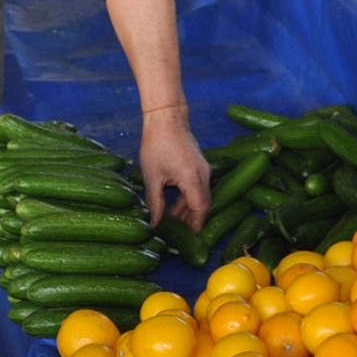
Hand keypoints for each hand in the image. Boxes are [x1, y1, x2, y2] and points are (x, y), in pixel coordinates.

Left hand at [138, 106, 211, 229]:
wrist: (167, 117)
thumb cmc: (157, 144)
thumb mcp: (152, 176)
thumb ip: (155, 202)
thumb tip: (154, 224)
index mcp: (193, 178)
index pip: (201, 208)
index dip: (195, 225)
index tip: (188, 238)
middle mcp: (203, 174)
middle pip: (204, 205)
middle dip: (193, 221)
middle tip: (178, 234)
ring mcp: (203, 169)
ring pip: (201, 197)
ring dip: (190, 210)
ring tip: (174, 223)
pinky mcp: (199, 166)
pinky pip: (198, 188)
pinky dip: (189, 199)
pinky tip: (175, 206)